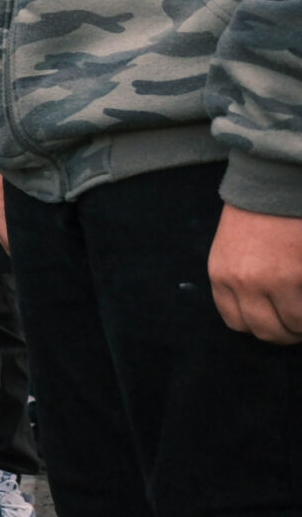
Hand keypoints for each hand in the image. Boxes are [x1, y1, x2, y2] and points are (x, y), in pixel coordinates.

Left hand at [209, 203, 301, 344]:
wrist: (274, 183)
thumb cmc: (257, 213)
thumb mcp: (232, 248)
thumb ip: (239, 280)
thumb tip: (261, 312)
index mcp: (222, 275)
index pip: (237, 322)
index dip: (259, 325)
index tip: (275, 320)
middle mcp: (244, 282)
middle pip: (267, 331)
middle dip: (286, 333)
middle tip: (298, 322)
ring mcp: (275, 280)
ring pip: (295, 325)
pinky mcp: (301, 276)